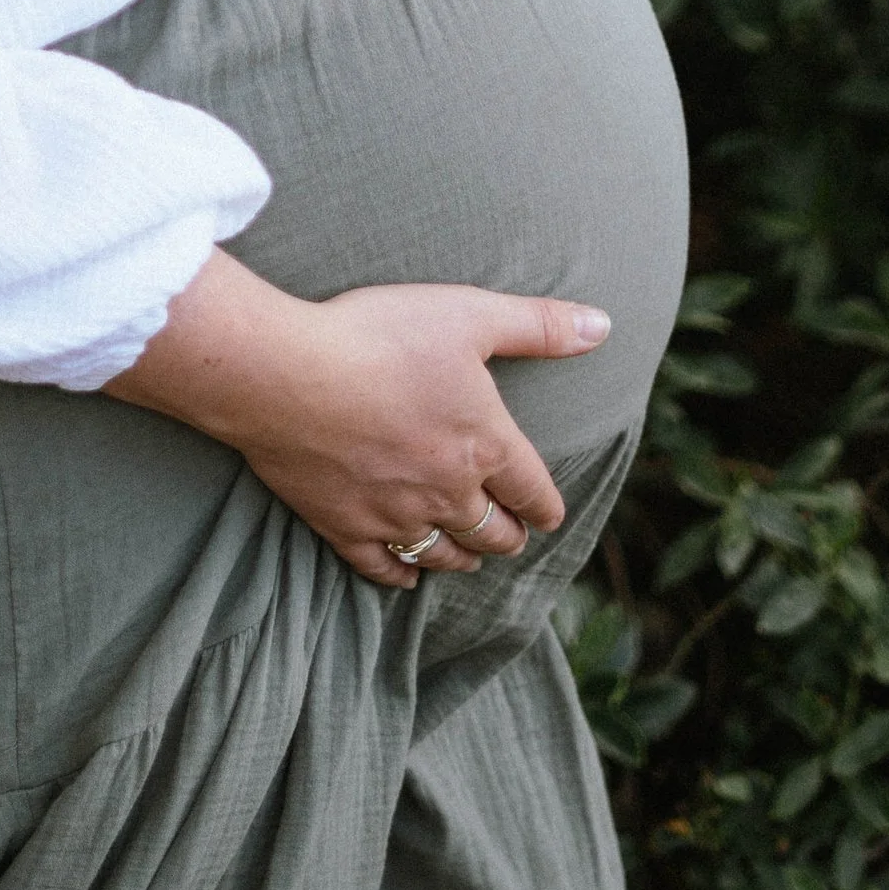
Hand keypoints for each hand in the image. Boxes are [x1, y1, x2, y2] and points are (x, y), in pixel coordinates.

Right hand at [103, 252, 609, 588]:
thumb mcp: (468, 314)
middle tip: (509, 536)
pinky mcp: (343, 527)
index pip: (533, 493)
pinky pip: (383, 569)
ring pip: (444, 556)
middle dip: (506, 536)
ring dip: (462, 556)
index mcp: (485, 445)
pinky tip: (406, 575)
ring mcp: (395, 516)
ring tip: (467, 554)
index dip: (545, 506)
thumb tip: (603, 326)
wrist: (286, 374)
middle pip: (492, 534)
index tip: (546, 514)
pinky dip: (401, 575)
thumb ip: (538, 326)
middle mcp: (448, 492)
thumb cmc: (378, 335)